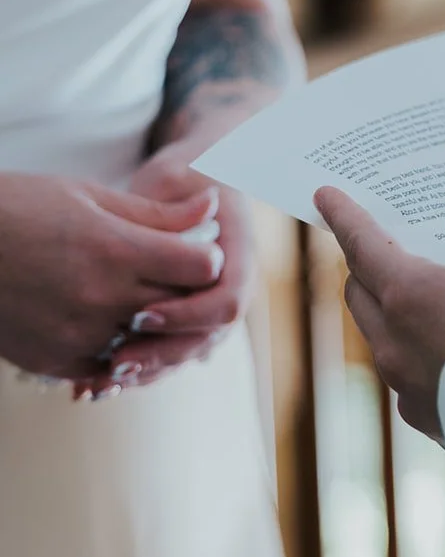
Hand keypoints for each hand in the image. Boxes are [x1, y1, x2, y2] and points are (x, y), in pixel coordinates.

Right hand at [0, 173, 223, 383]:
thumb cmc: (22, 208)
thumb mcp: (90, 197)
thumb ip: (158, 213)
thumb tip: (213, 207)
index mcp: (115, 250)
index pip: (200, 266)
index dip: (205, 257)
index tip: (196, 250)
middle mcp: (101, 298)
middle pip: (180, 307)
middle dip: (187, 293)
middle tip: (178, 277)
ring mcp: (78, 335)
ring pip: (149, 341)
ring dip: (155, 326)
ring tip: (142, 301)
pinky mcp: (56, 361)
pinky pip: (110, 367)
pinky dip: (118, 349)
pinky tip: (110, 326)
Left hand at [101, 141, 255, 387]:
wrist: (202, 178)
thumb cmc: (189, 171)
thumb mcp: (179, 174)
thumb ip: (175, 201)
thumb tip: (193, 212)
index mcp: (240, 254)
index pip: (227, 300)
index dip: (188, 313)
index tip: (143, 314)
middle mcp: (231, 288)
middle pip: (206, 338)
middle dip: (161, 355)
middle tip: (116, 364)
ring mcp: (210, 307)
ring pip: (185, 354)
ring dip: (146, 372)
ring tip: (99, 385)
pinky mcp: (186, 319)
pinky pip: (167, 353)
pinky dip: (134, 371)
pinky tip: (92, 385)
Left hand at [315, 188, 444, 439]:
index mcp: (411, 295)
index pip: (362, 245)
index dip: (344, 216)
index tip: (324, 196)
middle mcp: (395, 344)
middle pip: (361, 294)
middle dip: (368, 268)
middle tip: (388, 251)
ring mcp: (408, 389)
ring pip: (386, 340)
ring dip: (402, 317)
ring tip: (443, 305)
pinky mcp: (430, 423)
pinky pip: (415, 377)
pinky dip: (427, 357)